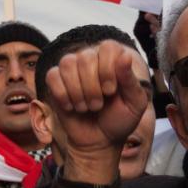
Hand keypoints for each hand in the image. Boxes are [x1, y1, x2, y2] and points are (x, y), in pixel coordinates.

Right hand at [45, 40, 147, 183]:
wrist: (100, 140)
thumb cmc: (119, 120)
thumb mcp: (134, 104)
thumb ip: (130, 80)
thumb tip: (125, 56)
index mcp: (114, 60)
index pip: (108, 47)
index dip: (107, 69)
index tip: (111, 91)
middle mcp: (92, 59)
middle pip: (85, 57)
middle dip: (92, 87)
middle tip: (99, 105)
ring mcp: (72, 69)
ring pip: (67, 64)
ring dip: (77, 92)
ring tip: (86, 107)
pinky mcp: (56, 82)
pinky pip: (52, 76)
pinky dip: (62, 95)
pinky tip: (71, 106)